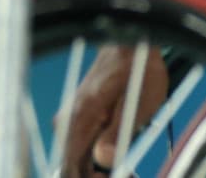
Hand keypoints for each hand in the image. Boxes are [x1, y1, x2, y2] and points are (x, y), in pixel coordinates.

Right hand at [61, 16, 171, 175]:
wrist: (129, 42)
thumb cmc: (137, 69)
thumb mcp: (137, 104)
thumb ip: (118, 134)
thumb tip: (104, 161)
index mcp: (80, 118)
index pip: (69, 166)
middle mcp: (68, 120)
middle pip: (71, 166)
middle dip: (96, 177)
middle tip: (130, 173)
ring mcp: (71, 119)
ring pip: (76, 159)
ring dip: (98, 171)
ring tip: (129, 169)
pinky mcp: (78, 118)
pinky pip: (80, 148)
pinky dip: (97, 160)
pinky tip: (117, 158)